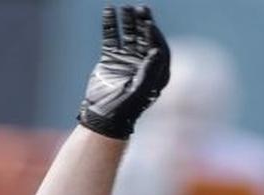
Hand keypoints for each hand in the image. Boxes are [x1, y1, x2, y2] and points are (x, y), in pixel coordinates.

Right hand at [77, 5, 169, 139]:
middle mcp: (143, 64)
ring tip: (124, 7)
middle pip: (146, 38)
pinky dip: (110, 25)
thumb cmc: (125, 108)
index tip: (148, 24)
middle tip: (140, 9)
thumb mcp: (139, 91)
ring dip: (128, 21)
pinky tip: (109, 11)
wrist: (103, 116)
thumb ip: (149, 72)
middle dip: (144, 23)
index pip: (159, 48)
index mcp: (157, 73)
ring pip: (129, 35)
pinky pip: (111, 38)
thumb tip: (157, 52)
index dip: (154, 36)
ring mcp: (127, 60)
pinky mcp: (111, 58)